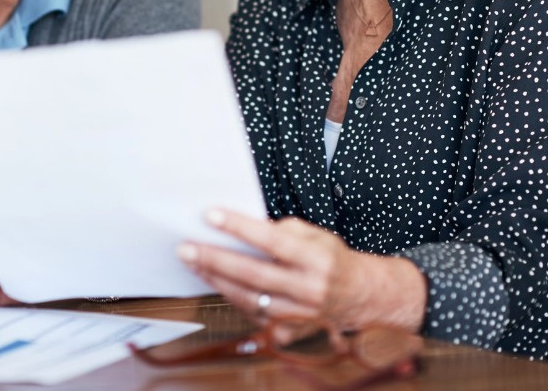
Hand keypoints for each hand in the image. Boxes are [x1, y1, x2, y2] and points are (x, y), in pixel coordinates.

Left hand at [177, 209, 425, 338]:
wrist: (361, 298)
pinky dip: (231, 297)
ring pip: (248, 298)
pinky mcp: (290, 332)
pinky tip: (214, 280)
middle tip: (186, 247)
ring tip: (192, 262)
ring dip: (215, 279)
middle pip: (254, 274)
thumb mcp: (317, 235)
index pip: (273, 241)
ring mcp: (299, 315)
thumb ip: (284, 230)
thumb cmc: (332, 260)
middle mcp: (309, 289)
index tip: (211, 215)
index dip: (240, 227)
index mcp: (317, 260)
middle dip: (215, 259)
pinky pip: (253, 314)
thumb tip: (244, 227)